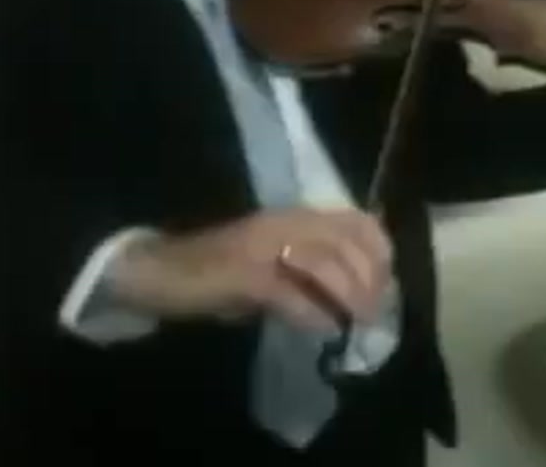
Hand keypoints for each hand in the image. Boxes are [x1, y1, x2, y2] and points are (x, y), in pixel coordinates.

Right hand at [105, 208, 392, 330]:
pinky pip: (292, 293)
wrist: (159, 270)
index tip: (385, 283)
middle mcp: (285, 222)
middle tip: (372, 313)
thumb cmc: (218, 270)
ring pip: (327, 265)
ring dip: (348, 298)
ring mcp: (264, 246)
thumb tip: (353, 294)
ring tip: (354, 325)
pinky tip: (324, 330)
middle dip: (369, 280)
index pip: (357, 221)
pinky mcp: (245, 274)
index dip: (379, 252)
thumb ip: (309, 268)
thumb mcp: (273, 260)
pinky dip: (314, 314)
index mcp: (295, 215)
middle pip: (348, 244)